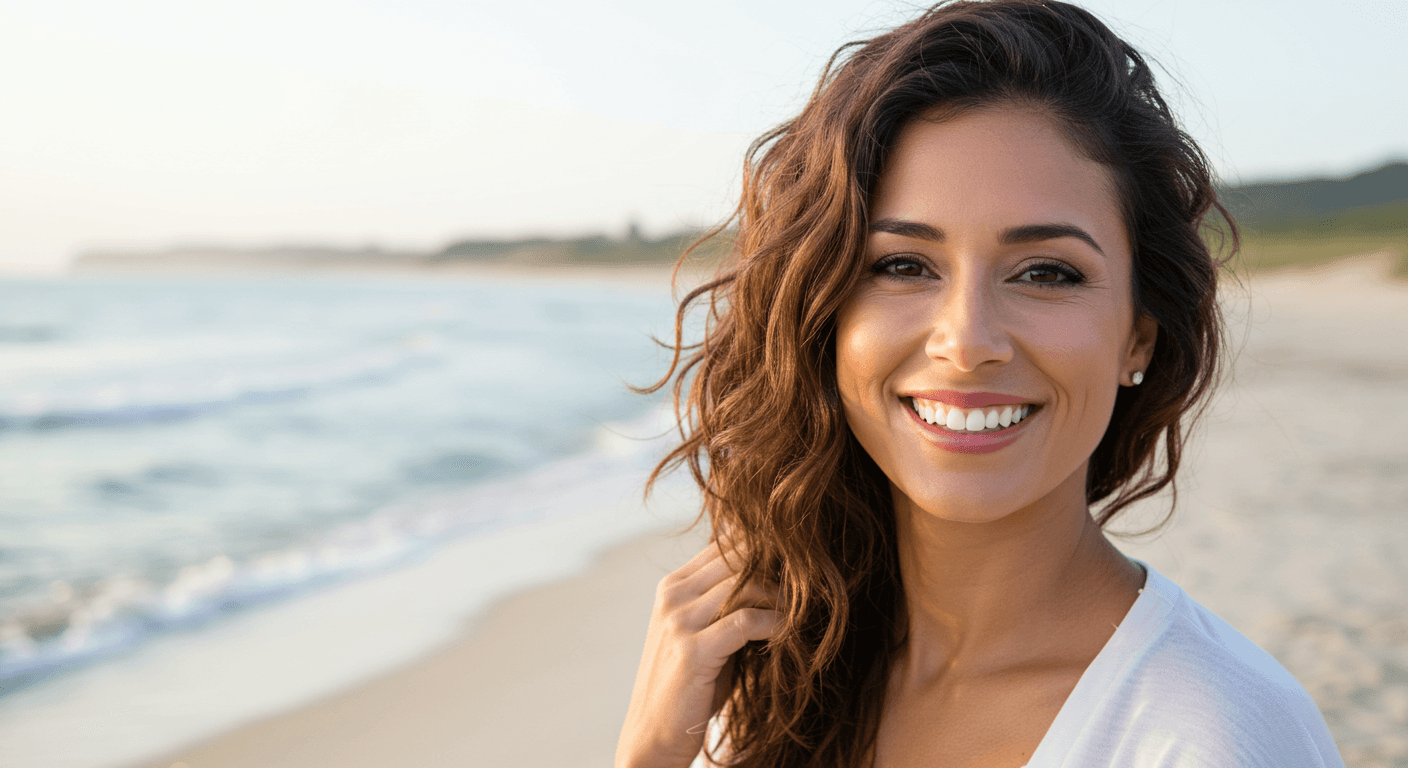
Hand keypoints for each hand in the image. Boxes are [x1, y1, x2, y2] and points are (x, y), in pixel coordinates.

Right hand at [615, 534, 783, 767]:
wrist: (653, 736)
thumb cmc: (688, 687)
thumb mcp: (702, 634)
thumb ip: (725, 605)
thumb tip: (774, 579)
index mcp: (672, 586)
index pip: (724, 545)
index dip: (764, 549)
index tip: (798, 563)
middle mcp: (672, 596)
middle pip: (736, 557)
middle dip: (778, 567)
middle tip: (810, 582)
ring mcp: (678, 621)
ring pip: (744, 584)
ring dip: (781, 596)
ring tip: (803, 610)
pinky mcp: (692, 650)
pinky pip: (746, 621)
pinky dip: (775, 623)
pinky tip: (789, 633)